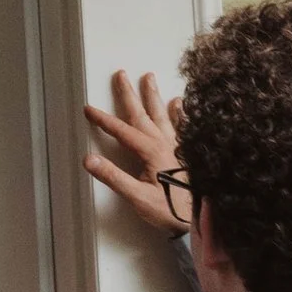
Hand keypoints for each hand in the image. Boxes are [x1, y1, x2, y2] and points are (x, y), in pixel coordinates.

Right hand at [82, 69, 186, 228]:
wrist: (203, 218)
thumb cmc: (170, 209)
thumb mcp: (137, 197)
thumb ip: (113, 177)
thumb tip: (89, 160)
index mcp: (150, 150)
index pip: (121, 130)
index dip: (103, 120)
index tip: (88, 109)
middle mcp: (165, 142)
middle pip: (142, 113)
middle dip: (129, 94)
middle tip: (121, 74)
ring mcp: (178, 145)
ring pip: (163, 114)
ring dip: (154, 95)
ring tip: (149, 77)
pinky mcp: (188, 152)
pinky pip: (184, 125)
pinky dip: (180, 112)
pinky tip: (179, 102)